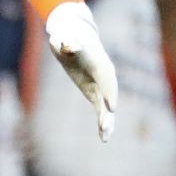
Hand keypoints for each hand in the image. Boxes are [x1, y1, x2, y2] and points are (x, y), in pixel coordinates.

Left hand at [44, 2, 116, 140]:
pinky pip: (101, 109)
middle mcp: (104, 75)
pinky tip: (103, 138)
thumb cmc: (66, 37)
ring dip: (107, 121)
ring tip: (105, 138)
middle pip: (109, 94)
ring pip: (107, 105)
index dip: (109, 93)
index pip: (106, 79)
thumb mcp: (62, 38)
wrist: (73, 36)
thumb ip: (65, 42)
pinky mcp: (95, 93)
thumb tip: (69, 46)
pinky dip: (103, 122)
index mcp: (98, 62)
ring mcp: (101, 85)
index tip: (112, 108)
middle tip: (106, 125)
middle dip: (108, 110)